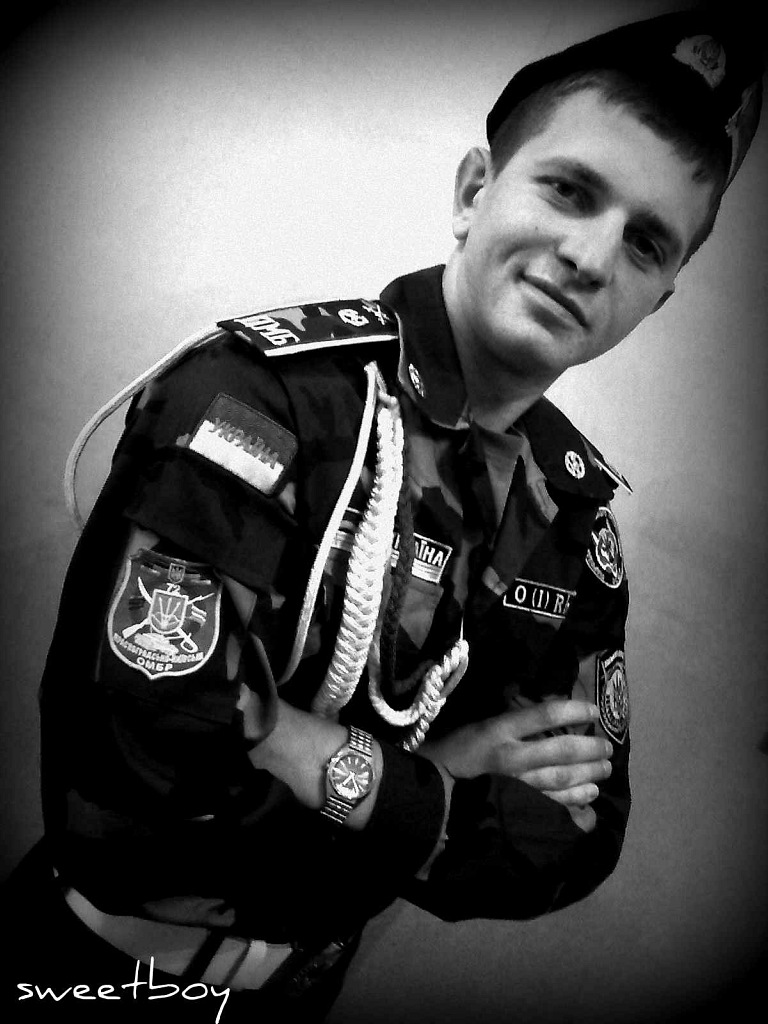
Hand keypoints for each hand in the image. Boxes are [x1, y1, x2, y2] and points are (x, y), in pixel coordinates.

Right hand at [419, 700, 611, 815]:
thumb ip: (513, 718)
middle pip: (561, 750)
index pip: (544, 715)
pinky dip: (576, 805)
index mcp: (499, 729)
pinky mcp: (517, 807)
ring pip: (562, 780)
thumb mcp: (481, 722)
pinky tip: (590, 799)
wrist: (433, 786)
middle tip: (607, 748)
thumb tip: (549, 711)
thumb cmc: (456, 748)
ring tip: (604, 771)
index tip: (593, 711)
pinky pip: (554, 807)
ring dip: (589, 775)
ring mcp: (516, 785)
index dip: (574, 711)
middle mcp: (511, 757)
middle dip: (590, 748)